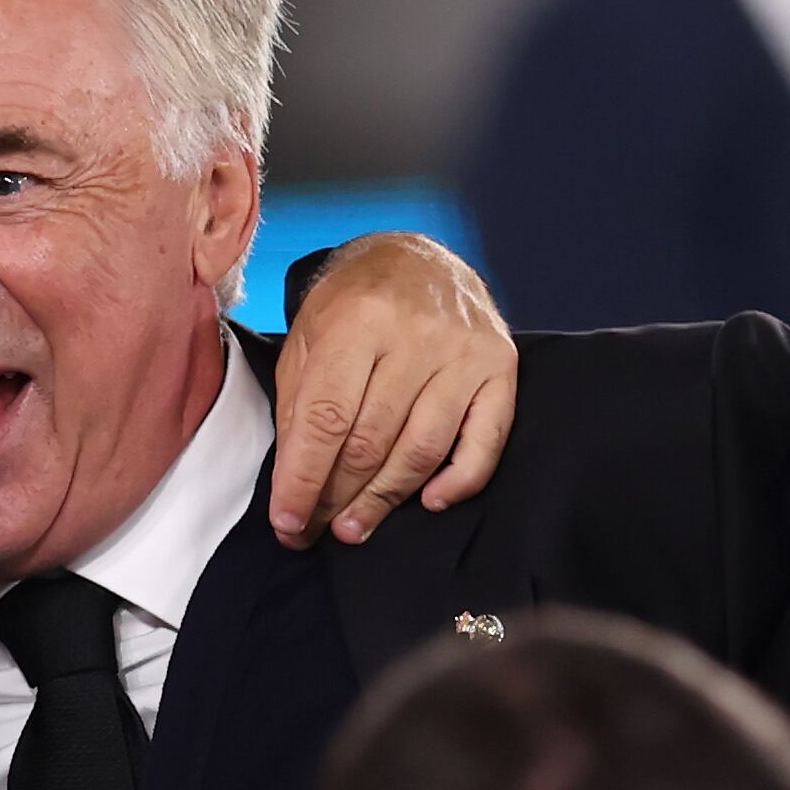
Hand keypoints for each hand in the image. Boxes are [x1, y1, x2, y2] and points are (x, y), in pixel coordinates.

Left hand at [268, 233, 514, 547]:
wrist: (418, 259)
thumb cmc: (354, 304)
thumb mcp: (308, 338)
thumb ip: (299, 407)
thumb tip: (294, 489)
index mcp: (358, 319)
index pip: (326, 419)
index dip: (303, 479)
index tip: (287, 521)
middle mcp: (416, 334)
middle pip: (372, 441)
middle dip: (336, 497)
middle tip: (314, 529)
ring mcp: (465, 352)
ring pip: (422, 449)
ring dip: (385, 499)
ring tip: (354, 527)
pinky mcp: (501, 367)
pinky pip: (485, 441)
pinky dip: (459, 482)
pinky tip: (428, 502)